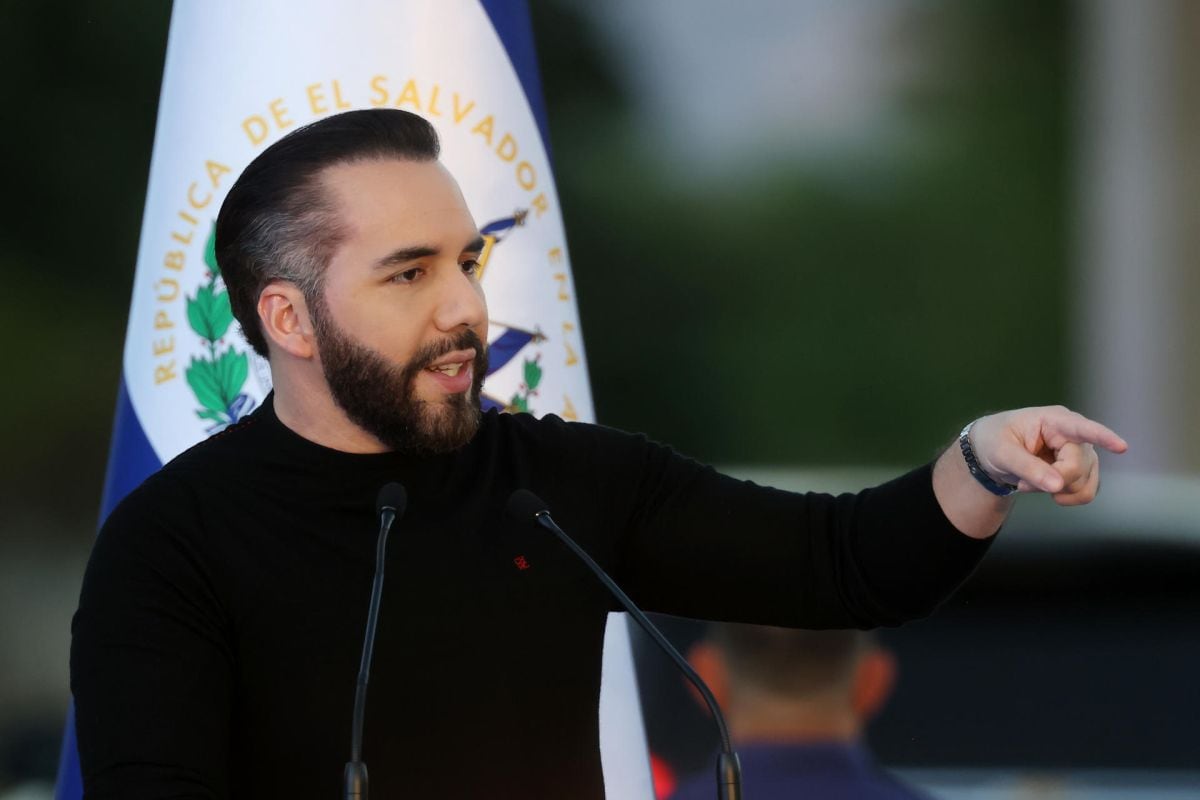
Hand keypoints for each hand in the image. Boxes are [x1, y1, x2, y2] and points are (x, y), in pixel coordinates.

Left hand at [969, 406, 1127, 505]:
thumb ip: (1028, 468)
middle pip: (1077, 467)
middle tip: (1023, 482)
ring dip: (1055, 490)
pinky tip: (1049, 491)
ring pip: (1083, 483)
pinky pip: (1087, 492)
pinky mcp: (1083, 471)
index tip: (1122, 447)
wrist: (992, 453)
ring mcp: (1082, 454)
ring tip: (1031, 481)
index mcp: (1054, 420)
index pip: (1082, 428)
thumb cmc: (995, 442)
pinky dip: (1067, 498)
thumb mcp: (1002, 453)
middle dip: (1050, 480)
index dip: (1103, 437)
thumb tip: (1057, 485)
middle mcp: (1074, 435)